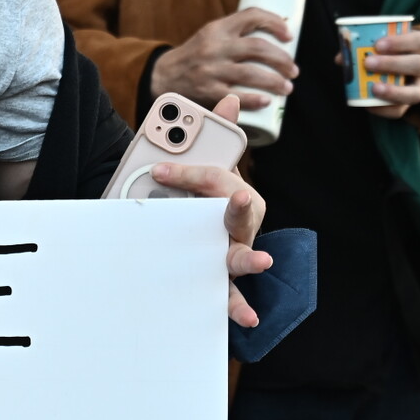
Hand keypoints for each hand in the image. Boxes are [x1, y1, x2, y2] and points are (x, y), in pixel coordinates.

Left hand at [146, 95, 271, 327]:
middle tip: (239, 196)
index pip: (218, 179)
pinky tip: (249, 320)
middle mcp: (240, 226)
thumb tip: (231, 99)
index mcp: (235, 195)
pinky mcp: (221, 280)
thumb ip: (213, 140)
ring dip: (250, 260)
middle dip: (238, 204)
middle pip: (241, 213)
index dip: (190, 173)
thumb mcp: (201, 171)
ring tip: (261, 262)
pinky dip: (240, 308)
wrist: (186, 234)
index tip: (158, 169)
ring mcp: (233, 254)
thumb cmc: (198, 202)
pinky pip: (233, 296)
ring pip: (242, 255)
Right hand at [149, 8, 296, 110]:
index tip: (289, 36)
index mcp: (217, 29)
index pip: (252, 16)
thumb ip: (236, 33)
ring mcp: (210, 71)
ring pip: (251, 73)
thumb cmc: (193, 57)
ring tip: (286, 87)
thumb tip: (276, 37)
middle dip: (281, 59)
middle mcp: (214, 48)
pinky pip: (234, 96)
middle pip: (258, 48)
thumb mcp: (210, 35)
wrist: (161, 77)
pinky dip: (253, 99)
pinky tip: (266, 101)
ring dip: (274, 81)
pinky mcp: (206, 92)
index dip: (275, 23)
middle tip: (293, 70)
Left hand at [352, 28, 419, 118]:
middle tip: (368, 63)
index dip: (400, 43)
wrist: (412, 69)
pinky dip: (383, 109)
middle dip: (392, 64)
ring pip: (414, 93)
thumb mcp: (390, 44)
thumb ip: (367, 47)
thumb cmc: (397, 52)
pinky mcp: (411, 104)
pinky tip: (368, 104)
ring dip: (392, 91)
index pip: (419, 41)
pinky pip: (400, 111)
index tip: (378, 44)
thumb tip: (341, 58)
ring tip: (373, 88)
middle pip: (418, 65)